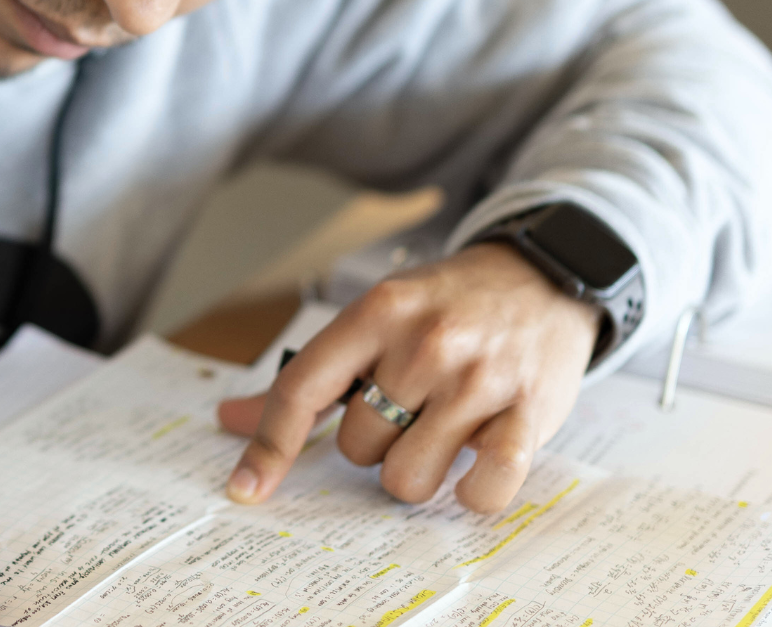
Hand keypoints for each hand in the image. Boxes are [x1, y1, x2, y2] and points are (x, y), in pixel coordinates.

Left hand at [216, 243, 599, 512]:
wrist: (542, 276)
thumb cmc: (446, 307)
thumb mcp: (374, 319)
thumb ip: (308, 377)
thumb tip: (228, 420)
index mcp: (375, 313)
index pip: (301, 389)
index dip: (269, 446)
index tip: (245, 489)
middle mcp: (424, 342)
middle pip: (357, 446)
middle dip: (375, 443)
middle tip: (407, 411)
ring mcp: (478, 378)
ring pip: (408, 477)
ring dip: (418, 471)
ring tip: (440, 432)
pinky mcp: (528, 411)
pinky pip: (484, 487)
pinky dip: (473, 494)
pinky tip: (474, 468)